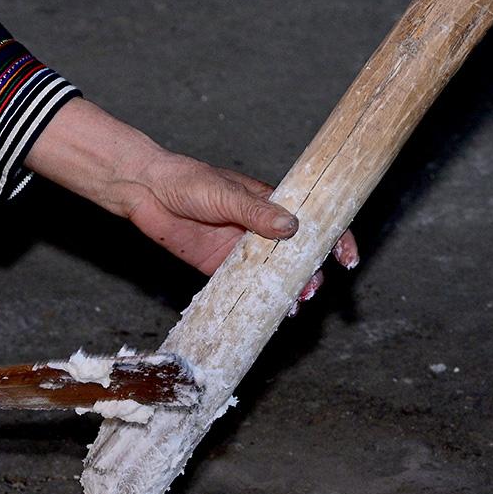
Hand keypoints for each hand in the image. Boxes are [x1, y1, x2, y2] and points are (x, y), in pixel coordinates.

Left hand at [25, 98, 356, 294]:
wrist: (146, 192)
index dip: (336, 238)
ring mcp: (242, 250)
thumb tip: (290, 227)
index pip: (313, 220)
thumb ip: (255, 211)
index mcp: (271, 204)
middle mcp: (261, 229)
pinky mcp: (219, 268)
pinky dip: (258, 300)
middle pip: (298, 254)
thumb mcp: (224, 193)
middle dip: (311, 273)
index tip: (347, 257)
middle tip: (311, 288)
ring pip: (274, 274)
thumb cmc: (187, 182)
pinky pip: (244, 287)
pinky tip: (268, 311)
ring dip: (288, 290)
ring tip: (294, 303)